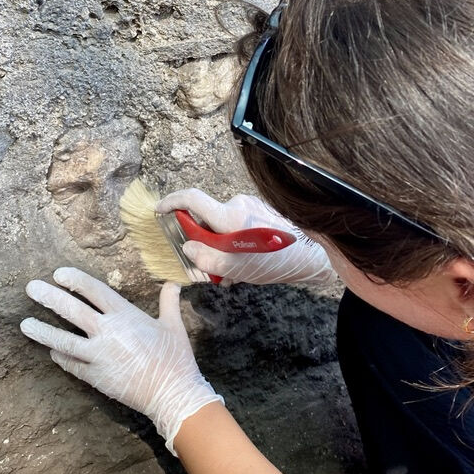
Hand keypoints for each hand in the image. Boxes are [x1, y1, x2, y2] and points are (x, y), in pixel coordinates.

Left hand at [20, 267, 223, 454]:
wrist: (172, 393)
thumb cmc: (176, 357)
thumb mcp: (173, 325)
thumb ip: (168, 301)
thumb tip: (174, 283)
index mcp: (126, 315)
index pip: (94, 291)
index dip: (75, 280)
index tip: (58, 273)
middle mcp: (108, 332)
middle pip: (72, 310)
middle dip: (49, 297)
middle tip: (31, 288)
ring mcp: (99, 356)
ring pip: (63, 340)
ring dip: (43, 331)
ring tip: (24, 324)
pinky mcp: (96, 377)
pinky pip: (71, 364)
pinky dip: (60, 357)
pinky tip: (50, 352)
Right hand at [155, 189, 333, 285]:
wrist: (313, 255)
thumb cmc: (275, 261)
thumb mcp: (236, 269)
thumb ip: (207, 259)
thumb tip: (189, 248)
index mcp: (228, 215)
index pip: (191, 199)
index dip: (170, 203)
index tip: (160, 210)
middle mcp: (237, 204)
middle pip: (207, 220)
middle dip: (205, 245)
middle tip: (213, 269)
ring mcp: (251, 206)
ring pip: (223, 227)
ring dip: (224, 249)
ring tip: (237, 273)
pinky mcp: (261, 211)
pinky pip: (238, 226)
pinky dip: (237, 243)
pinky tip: (250, 263)